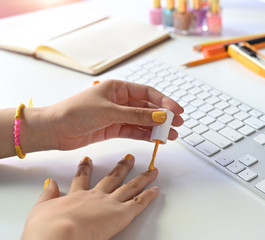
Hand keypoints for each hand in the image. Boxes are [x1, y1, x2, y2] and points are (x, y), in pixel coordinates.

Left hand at [21, 80, 183, 152]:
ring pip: (143, 121)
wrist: (55, 130)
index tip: (177, 111)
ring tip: (172, 135)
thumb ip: (137, 116)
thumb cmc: (76, 112)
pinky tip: (157, 139)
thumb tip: (161, 116)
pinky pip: (135, 131)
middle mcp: (120, 101)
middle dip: (164, 116)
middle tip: (178, 124)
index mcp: (118, 88)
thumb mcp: (110, 112)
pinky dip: (146, 135)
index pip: (147, 93)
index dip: (164, 101)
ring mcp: (118, 116)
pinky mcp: (114, 129)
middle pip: (148, 108)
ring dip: (157, 128)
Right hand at [22, 154, 158, 239]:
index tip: (88, 160)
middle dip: (122, 167)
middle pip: (112, 178)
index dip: (86, 169)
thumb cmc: (48, 227)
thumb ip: (47, 195)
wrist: (58, 234)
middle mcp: (96, 197)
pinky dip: (149, 196)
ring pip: (130, 187)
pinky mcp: (121, 214)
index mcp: (77, 196)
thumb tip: (50, 184)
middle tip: (129, 158)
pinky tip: (156, 189)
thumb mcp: (40, 209)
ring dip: (142, 178)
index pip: (82, 179)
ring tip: (151, 170)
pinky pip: (139, 203)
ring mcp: (110, 203)